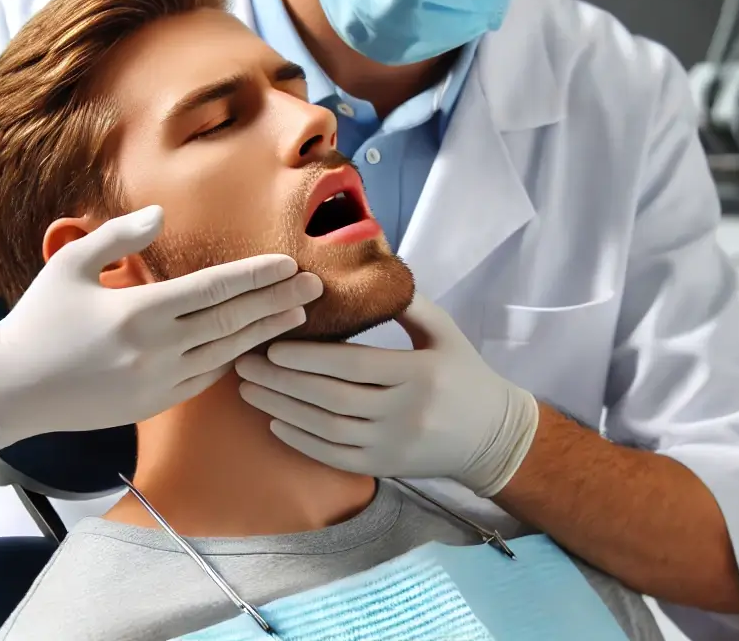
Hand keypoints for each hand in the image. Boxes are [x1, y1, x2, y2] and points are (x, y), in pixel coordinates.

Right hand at [0, 206, 322, 449]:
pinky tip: (258, 343)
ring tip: (299, 313)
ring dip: (267, 331)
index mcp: (138, 312)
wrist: (11, 390)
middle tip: (315, 286)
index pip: (214, 289)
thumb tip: (162, 214)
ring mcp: (159, 382)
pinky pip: (209, 377)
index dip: (255, 275)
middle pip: (233, 321)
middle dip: (279, 301)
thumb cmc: (40, 320)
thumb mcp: (71, 265)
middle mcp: (156, 350)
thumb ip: (120, 236)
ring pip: (228, 352)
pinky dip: (237, 358)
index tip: (288, 264)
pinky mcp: (157, 403)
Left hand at [235, 294, 538, 496]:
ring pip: (327, 429)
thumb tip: (363, 270)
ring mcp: (393, 445)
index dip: (310, 357)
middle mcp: (405, 413)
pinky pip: (334, 457)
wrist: (492, 435)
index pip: (354, 365)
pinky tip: (276, 421)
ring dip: (283, 409)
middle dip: (283, 381)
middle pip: (332, 398)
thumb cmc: (464, 372)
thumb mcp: (444, 330)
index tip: (274, 343)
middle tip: (246, 362)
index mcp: (419, 374)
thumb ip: (404, 303)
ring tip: (250, 389)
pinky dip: (301, 441)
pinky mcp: (385, 467)